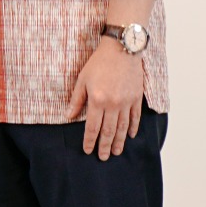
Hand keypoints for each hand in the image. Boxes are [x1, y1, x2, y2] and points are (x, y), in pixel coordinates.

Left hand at [66, 39, 145, 159]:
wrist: (121, 49)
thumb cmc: (99, 62)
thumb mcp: (82, 79)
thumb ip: (76, 100)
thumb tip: (69, 116)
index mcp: (97, 100)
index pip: (93, 127)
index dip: (90, 140)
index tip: (88, 150)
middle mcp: (113, 104)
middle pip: (108, 131)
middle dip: (105, 146)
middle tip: (103, 157)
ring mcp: (127, 102)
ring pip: (123, 127)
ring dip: (119, 141)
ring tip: (116, 152)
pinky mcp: (136, 97)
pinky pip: (135, 117)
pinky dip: (133, 128)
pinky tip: (130, 136)